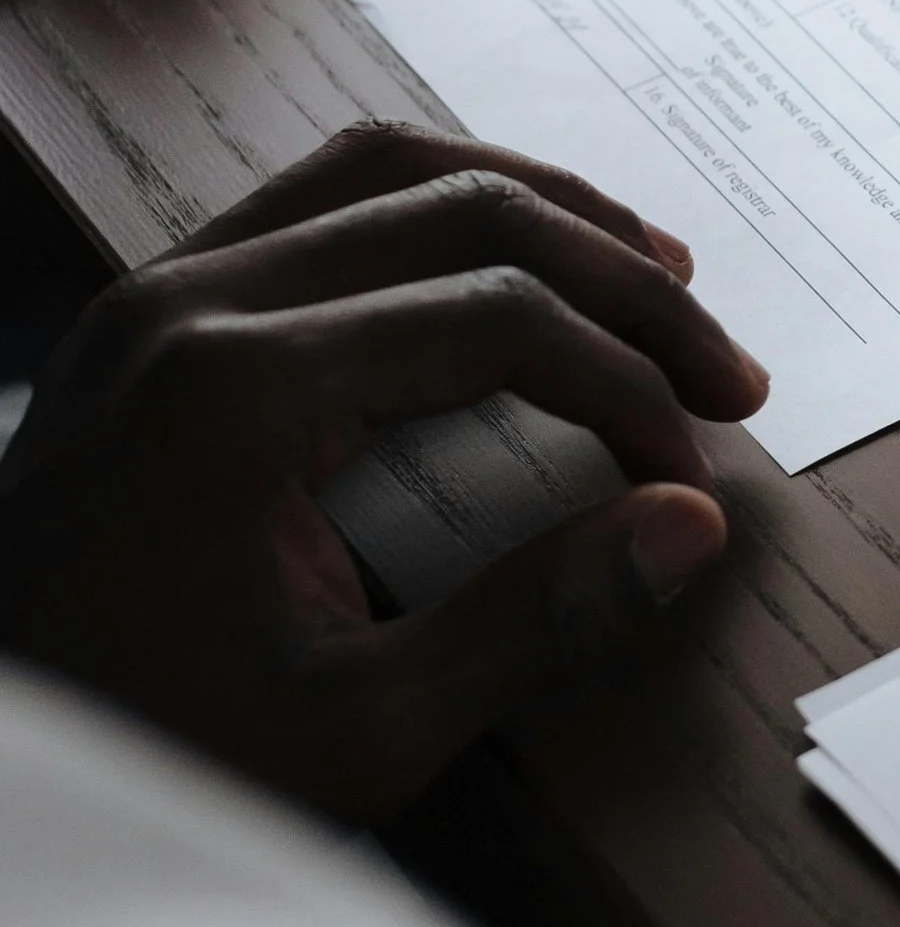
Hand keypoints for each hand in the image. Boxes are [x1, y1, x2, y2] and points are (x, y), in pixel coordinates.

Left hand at [0, 125, 769, 824]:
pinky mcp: (148, 310)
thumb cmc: (149, 757)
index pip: (500, 321)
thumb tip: (688, 524)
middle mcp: (192, 304)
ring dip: (541, 210)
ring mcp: (159, 291)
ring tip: (655, 269)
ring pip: (390, 169)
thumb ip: (535, 619)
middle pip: (467, 212)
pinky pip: (318, 196)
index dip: (629, 388)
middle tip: (724, 370)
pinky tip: (509, 259)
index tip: (692, 475)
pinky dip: (440, 206)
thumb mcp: (357, 734)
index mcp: (236, 396)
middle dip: (623, 284)